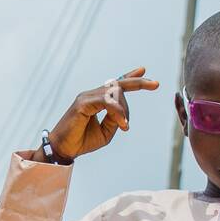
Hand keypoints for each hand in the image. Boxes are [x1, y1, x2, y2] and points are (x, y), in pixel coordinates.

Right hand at [43, 67, 159, 160]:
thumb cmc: (81, 141)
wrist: (63, 150)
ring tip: (125, 126)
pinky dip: (117, 112)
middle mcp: (91, 95)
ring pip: (115, 94)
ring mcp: (86, 97)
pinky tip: (123, 124)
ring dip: (124, 110)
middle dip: (138, 83)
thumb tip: (123, 112)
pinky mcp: (82, 103)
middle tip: (156, 84)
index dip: (129, 77)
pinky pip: (107, 102)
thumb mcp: (105, 132)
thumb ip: (116, 120)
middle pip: (118, 85)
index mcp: (97, 100)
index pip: (114, 85)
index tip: (144, 70)